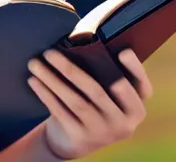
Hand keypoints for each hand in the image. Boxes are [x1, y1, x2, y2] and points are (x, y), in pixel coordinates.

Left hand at [27, 49, 152, 159]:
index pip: (142, 87)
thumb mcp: (107, 94)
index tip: (124, 51)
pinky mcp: (82, 139)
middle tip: (49, 51)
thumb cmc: (93, 102)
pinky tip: (34, 80)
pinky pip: (61, 112)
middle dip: (70, 69)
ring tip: (35, 63)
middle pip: (97, 90)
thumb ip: (106, 72)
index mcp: (136, 107)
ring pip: (75, 101)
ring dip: (52, 79)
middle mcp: (124, 123)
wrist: (75, 140)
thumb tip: (84, 35)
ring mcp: (103, 133)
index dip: (135, 69)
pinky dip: (46, 94)